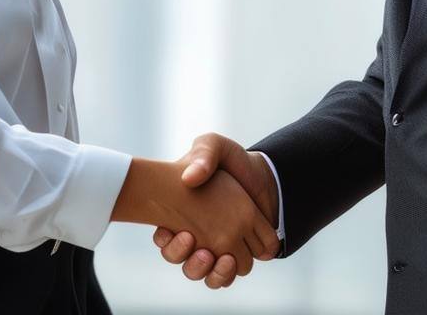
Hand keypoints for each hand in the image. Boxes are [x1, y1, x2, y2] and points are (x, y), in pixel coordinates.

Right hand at [111, 157, 277, 278]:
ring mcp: (215, 249)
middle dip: (187, 258)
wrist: (262, 175)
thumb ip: (204, 154)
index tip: (178, 231)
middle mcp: (194, 236)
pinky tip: (230, 261)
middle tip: (197, 242)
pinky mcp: (235, 256)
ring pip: (201, 275)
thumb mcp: (214, 146)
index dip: (167, 242)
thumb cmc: (232, 162)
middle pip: (181, 262)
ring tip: (221, 257)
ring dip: (206, 271)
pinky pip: (222, 279)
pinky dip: (223, 275)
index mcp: (180, 214)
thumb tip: (190, 179)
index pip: (164, 240)